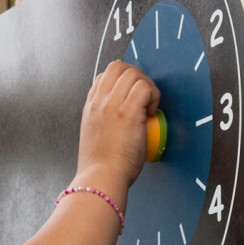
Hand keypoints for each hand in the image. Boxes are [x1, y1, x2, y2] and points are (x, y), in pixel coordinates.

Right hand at [76, 61, 159, 189]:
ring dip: (147, 85)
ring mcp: (111, 105)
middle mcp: (99, 102)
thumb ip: (104, 123)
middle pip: (118, 66)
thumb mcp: (94, 138)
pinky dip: (153, 96)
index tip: (132, 95)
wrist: (100, 178)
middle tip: (145, 95)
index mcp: (90, 108)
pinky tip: (150, 114)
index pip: (104, 76)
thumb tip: (120, 120)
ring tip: (149, 106)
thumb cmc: (100, 167)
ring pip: (133, 73)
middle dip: (137, 75)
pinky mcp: (127, 113)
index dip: (122, 80)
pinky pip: (145, 88)